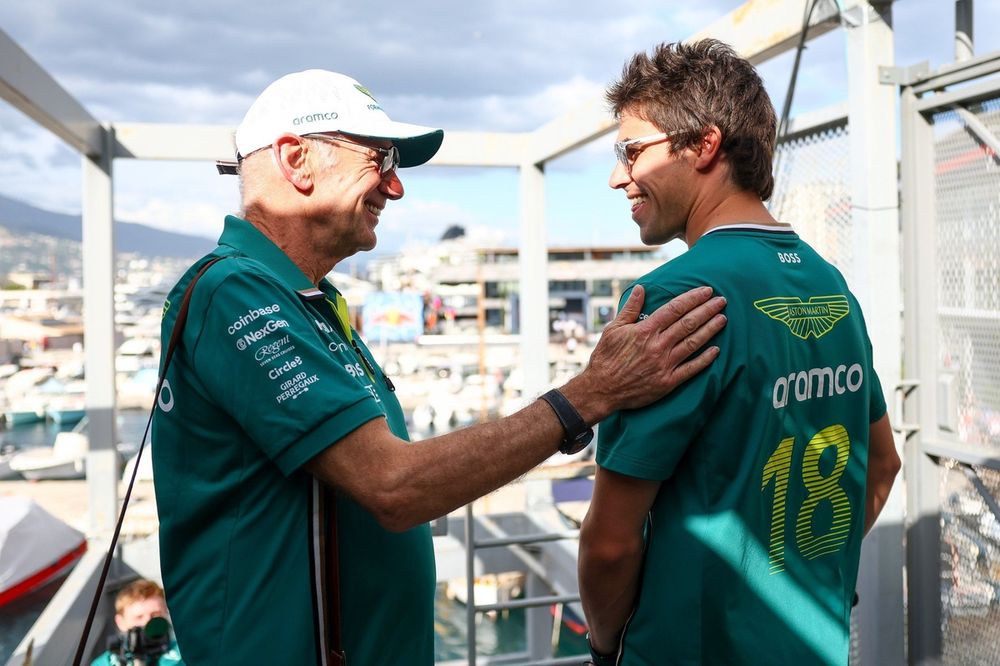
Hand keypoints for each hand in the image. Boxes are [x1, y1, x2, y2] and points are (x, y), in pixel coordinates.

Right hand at [564, 285, 725, 421]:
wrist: (601, 390)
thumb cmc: (605, 358)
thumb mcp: (613, 329)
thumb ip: (629, 309)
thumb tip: (640, 288)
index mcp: (645, 330)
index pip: (674, 309)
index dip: (692, 298)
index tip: (706, 290)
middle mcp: (657, 345)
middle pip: (688, 323)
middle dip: (707, 310)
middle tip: (721, 300)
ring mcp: (664, 364)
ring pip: (693, 343)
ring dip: (710, 330)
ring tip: (722, 319)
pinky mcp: (667, 382)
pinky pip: (691, 369)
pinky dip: (705, 359)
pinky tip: (716, 350)